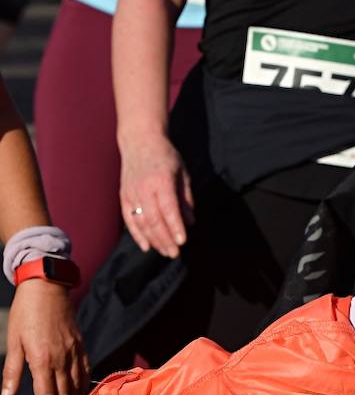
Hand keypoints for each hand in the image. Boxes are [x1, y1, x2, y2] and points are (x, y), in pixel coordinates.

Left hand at [2, 278, 88, 394]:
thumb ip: (11, 371)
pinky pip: (85, 371)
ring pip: (78, 385)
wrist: (47, 288)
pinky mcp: (81, 345)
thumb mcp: (13, 342)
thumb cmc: (26, 313)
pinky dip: (83, 386)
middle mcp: (62, 359)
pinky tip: (79, 393)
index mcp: (43, 360)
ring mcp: (75, 352)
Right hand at [119, 132, 192, 257]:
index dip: (175, 227)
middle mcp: (143, 188)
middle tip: (175, 253)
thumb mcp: (183, 173)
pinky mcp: (124, 196)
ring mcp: (131, 193)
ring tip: (165, 252)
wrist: (140, 141)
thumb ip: (186, 198)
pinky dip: (137, 235)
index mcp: (161, 180)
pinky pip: (129, 219)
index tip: (183, 242)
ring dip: (153, 240)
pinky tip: (146, 246)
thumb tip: (191, 222)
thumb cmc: (166, 157)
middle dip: (164, 239)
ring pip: (141, 222)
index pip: (168, 209)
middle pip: (153, 220)